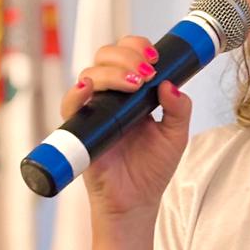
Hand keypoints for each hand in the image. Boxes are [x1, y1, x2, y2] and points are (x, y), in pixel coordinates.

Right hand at [59, 35, 191, 217]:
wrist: (136, 202)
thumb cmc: (152, 169)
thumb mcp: (176, 136)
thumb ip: (179, 109)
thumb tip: (170, 84)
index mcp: (132, 93)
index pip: (127, 55)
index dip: (137, 47)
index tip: (154, 57)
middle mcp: (110, 97)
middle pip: (105, 57)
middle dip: (126, 56)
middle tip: (146, 71)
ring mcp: (94, 111)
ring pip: (90, 74)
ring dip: (111, 72)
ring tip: (134, 84)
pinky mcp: (81, 130)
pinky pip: (70, 106)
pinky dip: (76, 93)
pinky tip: (89, 89)